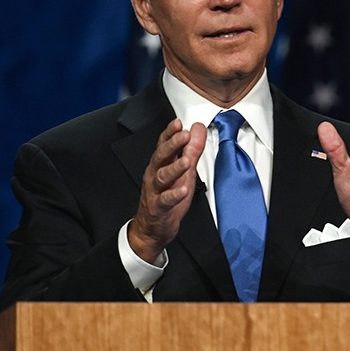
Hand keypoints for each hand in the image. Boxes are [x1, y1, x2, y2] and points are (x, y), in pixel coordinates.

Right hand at [128, 118, 206, 263]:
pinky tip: (183, 189)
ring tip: (186, 161)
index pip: (163, 144)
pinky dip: (174, 194)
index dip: (170, 133)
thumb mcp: (183, 171)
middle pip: (161, 157)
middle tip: (183, 135)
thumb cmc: (167, 197)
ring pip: (162, 177)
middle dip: (172, 145)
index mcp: (160, 164)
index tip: (178, 122)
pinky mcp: (158, 208)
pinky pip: (165, 200)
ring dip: (174, 168)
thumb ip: (191, 150)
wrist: (152, 228)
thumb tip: (197, 129)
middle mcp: (154, 175)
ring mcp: (155, 191)